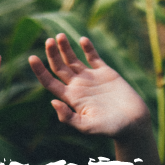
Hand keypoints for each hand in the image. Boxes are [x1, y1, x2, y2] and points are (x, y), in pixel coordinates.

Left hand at [28, 33, 157, 162]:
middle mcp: (78, 86)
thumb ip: (69, 117)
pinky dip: (88, 48)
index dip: (40, 70)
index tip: (31, 58)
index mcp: (71, 98)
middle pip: (59, 67)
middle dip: (52, 54)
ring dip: (65, 48)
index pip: (50, 82)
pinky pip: (93, 57)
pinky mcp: (106, 73)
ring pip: (73, 60)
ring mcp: (91, 78)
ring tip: (59, 36)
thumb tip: (52, 102)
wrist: (133, 123)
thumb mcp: (87, 126)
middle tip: (48, 40)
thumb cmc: (110, 128)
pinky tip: (82, 40)